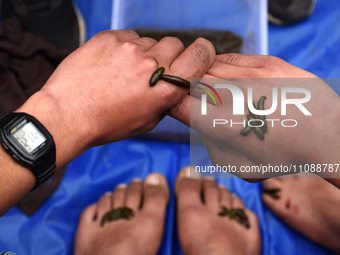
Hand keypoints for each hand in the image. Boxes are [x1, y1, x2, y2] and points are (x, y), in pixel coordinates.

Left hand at [18, 30, 215, 166]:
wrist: (67, 114)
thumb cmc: (104, 123)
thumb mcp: (146, 122)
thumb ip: (165, 101)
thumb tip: (171, 87)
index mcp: (166, 89)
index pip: (199, 55)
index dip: (203, 52)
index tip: (199, 53)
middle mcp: (152, 65)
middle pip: (175, 44)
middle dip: (168, 55)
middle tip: (152, 69)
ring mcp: (130, 49)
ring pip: (150, 40)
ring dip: (144, 52)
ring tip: (125, 69)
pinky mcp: (109, 38)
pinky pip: (128, 36)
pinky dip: (124, 46)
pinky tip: (112, 62)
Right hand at [169, 53, 339, 180]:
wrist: (327, 138)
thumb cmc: (283, 158)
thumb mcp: (238, 166)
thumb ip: (211, 146)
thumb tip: (199, 123)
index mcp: (224, 125)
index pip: (179, 102)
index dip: (172, 102)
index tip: (175, 105)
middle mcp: (235, 95)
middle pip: (192, 81)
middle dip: (187, 90)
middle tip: (194, 98)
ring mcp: (253, 75)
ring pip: (209, 66)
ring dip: (205, 77)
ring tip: (214, 89)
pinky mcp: (269, 63)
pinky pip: (230, 58)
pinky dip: (222, 67)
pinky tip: (230, 78)